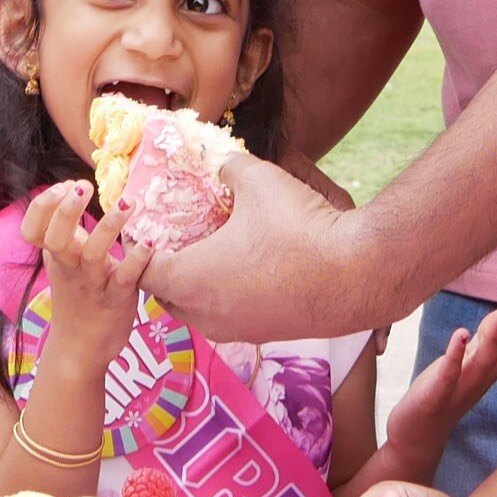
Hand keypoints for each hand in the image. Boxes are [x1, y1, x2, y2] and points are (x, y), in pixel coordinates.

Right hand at [23, 179, 149, 362]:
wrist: (80, 349)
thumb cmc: (75, 297)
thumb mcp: (61, 264)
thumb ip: (63, 233)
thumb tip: (68, 193)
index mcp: (54, 257)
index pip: (32, 229)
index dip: (43, 206)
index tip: (64, 185)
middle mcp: (69, 269)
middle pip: (56, 238)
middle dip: (66, 211)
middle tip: (82, 186)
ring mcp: (92, 285)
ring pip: (94, 255)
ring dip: (109, 227)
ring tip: (128, 203)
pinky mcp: (117, 299)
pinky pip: (125, 278)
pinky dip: (137, 259)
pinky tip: (149, 242)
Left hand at [140, 151, 379, 340]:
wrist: (357, 273)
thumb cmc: (301, 228)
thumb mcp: (260, 181)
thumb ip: (230, 167)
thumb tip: (222, 161)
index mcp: (191, 279)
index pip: (142, 272)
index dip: (139, 249)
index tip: (147, 231)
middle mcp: (206, 313)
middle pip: (166, 298)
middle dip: (165, 272)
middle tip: (175, 242)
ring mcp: (236, 330)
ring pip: (197, 314)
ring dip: (195, 290)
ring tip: (210, 257)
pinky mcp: (264, 335)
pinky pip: (228, 320)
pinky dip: (225, 300)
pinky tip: (247, 272)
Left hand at [377, 283, 496, 476]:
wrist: (417, 438)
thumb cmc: (443, 394)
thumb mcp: (466, 362)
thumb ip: (484, 339)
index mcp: (486, 371)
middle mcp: (479, 380)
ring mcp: (459, 390)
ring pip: (483, 363)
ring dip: (494, 338)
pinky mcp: (435, 398)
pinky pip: (449, 376)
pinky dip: (455, 356)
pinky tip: (461, 335)